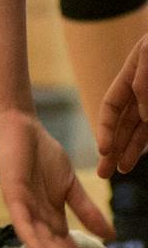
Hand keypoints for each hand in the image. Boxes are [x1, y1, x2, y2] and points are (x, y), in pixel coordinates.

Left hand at [0, 109, 110, 247]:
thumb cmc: (41, 156)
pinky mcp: (13, 195)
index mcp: (52, 218)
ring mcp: (24, 209)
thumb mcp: (70, 186)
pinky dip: (31, 239)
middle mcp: (37, 220)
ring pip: (43, 243)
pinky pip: (22, 221)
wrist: (19, 129)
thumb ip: (86, 211)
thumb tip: (110, 236)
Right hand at [96, 34, 147, 177]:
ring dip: (133, 149)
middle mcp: (146, 90)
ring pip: (145, 128)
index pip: (112, 105)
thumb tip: (143, 114)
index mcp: (133, 74)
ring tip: (124, 169)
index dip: (106, 128)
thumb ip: (144, 80)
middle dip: (114, 147)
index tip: (104, 150)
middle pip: (126, 122)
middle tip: (103, 172)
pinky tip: (146, 151)